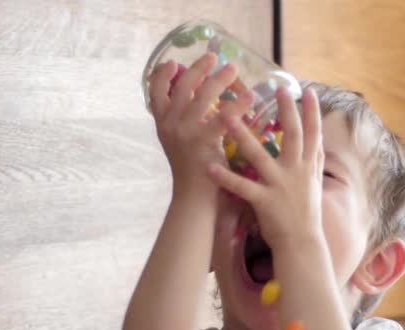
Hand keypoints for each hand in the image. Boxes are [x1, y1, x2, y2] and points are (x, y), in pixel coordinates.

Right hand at [148, 53, 254, 195]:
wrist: (194, 198)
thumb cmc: (193, 170)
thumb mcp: (180, 142)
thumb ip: (183, 121)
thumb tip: (198, 98)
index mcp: (162, 124)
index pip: (153, 92)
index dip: (161, 75)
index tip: (173, 62)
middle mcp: (170, 125)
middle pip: (182, 87)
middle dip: (198, 69)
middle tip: (213, 56)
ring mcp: (185, 133)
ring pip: (202, 96)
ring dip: (219, 79)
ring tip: (233, 69)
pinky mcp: (203, 143)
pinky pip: (222, 117)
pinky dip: (238, 104)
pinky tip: (250, 97)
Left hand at [205, 86, 324, 249]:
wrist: (302, 244)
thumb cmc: (306, 212)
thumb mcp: (315, 183)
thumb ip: (314, 159)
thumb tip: (317, 137)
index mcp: (308, 166)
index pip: (314, 134)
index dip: (312, 112)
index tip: (309, 91)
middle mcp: (297, 172)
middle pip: (292, 136)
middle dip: (286, 112)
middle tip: (278, 89)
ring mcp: (280, 186)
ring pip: (260, 157)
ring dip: (243, 136)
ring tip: (228, 117)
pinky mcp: (264, 202)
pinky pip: (242, 187)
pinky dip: (225, 178)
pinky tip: (209, 167)